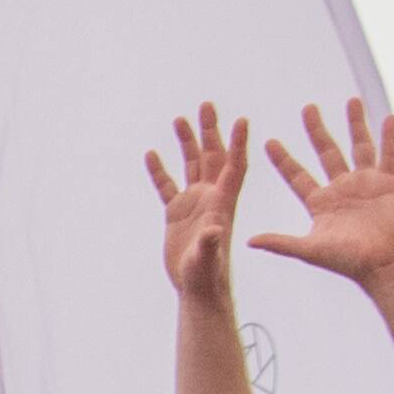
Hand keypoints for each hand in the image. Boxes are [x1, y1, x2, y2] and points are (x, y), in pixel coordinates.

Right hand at [142, 105, 250, 300]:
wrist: (198, 288)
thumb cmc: (208, 276)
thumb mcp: (209, 259)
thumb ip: (210, 243)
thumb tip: (213, 229)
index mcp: (223, 203)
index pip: (233, 167)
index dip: (238, 144)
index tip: (241, 121)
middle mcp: (210, 197)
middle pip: (212, 157)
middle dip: (210, 131)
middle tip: (207, 105)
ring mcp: (193, 203)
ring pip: (191, 165)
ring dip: (187, 142)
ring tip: (180, 119)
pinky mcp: (176, 213)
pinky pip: (167, 185)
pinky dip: (160, 170)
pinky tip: (152, 153)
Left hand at [250, 99, 393, 289]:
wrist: (385, 267)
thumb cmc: (348, 263)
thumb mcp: (310, 250)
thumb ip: (281, 243)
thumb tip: (248, 241)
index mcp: (320, 203)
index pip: (297, 176)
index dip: (283, 160)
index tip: (268, 142)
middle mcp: (341, 189)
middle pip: (327, 152)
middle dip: (316, 130)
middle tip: (307, 108)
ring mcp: (366, 184)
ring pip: (359, 146)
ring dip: (355, 123)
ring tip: (351, 101)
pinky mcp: (389, 184)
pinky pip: (389, 155)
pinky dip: (390, 137)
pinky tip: (389, 118)